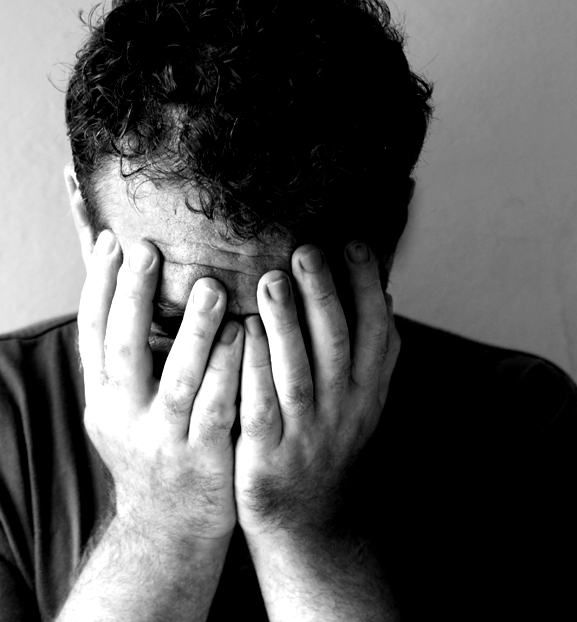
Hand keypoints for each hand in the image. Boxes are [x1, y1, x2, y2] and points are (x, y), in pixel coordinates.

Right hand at [78, 230, 243, 543]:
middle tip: (148, 248)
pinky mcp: (203, 458)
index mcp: (103, 397)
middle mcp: (124, 416)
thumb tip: (136, 290)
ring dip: (193, 330)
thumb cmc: (155, 451)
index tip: (114, 241)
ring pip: (177, 378)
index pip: (93, 332)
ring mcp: (164, 439)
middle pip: (123, 347)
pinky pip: (217, 408)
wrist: (169, 528)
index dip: (101, 285)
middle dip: (133, 296)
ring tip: (212, 287)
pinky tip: (246, 336)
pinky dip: (229, 370)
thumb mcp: (125, 410)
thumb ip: (130, 361)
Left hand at [234, 241, 400, 536]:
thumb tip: (385, 293)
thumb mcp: (363, 401)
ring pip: (298, 371)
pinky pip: (261, 406)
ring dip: (286, 324)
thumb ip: (373, 352)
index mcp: (368, 390)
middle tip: (306, 249)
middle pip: (337, 343)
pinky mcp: (268, 452)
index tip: (353, 243)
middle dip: (324, 294)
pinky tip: (240, 334)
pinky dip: (253, 369)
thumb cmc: (330, 442)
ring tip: (270, 279)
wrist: (310, 518)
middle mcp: (344, 408)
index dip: (366, 286)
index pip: (377, 330)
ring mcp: (307, 431)